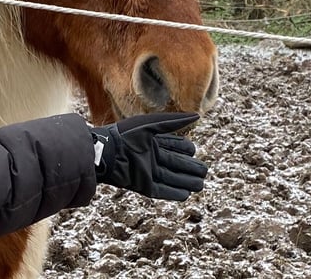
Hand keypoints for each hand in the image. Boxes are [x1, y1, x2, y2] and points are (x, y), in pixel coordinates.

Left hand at [90, 112, 206, 200]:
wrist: (105, 151)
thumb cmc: (126, 134)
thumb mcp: (151, 124)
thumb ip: (174, 122)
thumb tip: (197, 116)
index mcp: (153, 141)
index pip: (175, 146)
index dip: (186, 149)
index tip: (193, 151)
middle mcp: (152, 157)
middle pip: (176, 163)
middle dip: (190, 168)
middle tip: (204, 172)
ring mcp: (147, 172)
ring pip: (171, 178)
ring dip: (186, 182)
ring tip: (200, 185)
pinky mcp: (142, 185)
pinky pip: (161, 191)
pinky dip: (173, 193)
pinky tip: (186, 195)